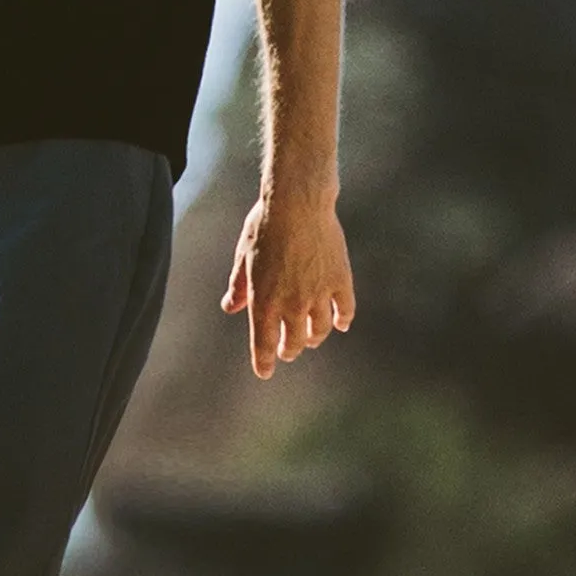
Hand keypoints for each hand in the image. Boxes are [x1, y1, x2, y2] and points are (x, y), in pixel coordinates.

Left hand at [219, 187, 355, 379]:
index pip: (263, 345)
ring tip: (311, 338)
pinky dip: (343, 320)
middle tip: (288, 350)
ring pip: (320, 330)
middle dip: (289, 349)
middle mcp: (291, 304)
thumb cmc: (264, 225)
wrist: (298, 203)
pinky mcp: (340, 280)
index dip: (264, 363)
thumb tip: (230, 306)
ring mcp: (318, 294)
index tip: (265, 372)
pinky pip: (345, 310)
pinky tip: (341, 324)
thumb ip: (239, 286)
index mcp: (263, 301)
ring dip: (314, 338)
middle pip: (294, 342)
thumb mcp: (243, 255)